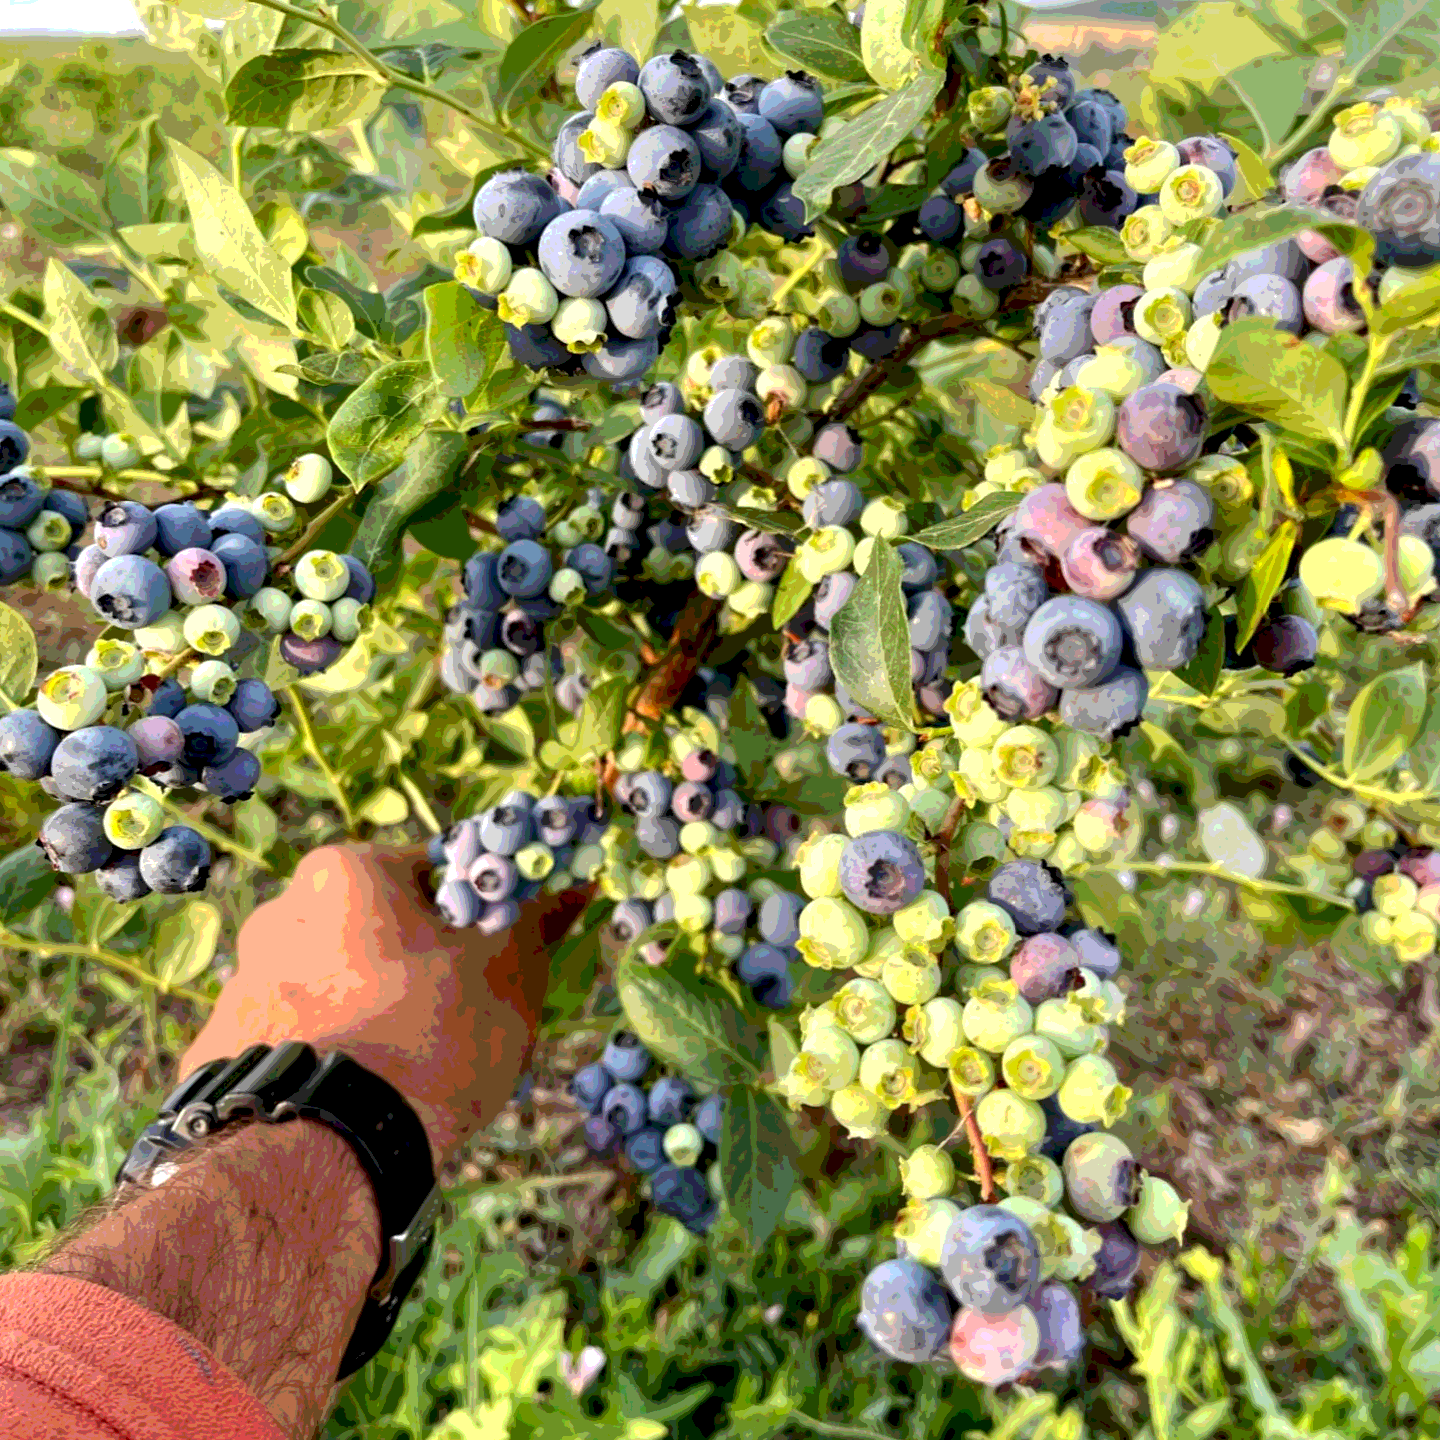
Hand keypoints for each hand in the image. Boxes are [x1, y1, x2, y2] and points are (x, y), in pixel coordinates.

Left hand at [180, 844, 589, 1170]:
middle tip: (454, 1021)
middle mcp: (278, 911)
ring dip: (363, 1011)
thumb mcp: (508, 974)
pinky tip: (352, 1101)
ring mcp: (238, 983)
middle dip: (412, 966)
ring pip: (327, 985)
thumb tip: (572, 886)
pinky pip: (288, 1040)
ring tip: (401, 1075)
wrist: (323, 1151)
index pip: (429, 873)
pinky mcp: (213, 1051)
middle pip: (371, 929)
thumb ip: (535, 921)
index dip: (471, 917)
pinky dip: (321, 1057)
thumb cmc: (431, 1035)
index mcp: (346, 872)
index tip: (490, 962)